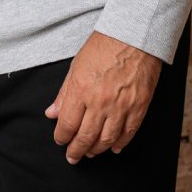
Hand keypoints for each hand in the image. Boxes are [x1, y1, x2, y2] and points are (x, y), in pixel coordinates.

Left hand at [44, 31, 161, 164]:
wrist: (134, 34)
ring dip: (96, 150)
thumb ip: (64, 93)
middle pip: (85, 137)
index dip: (61, 137)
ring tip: (90, 153)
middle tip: (72, 157)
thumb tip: (52, 113)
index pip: (67, 124)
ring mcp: (121, 106)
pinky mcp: (139, 106)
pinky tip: (113, 148)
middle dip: (76, 150)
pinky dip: (120, 144)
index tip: (60, 140)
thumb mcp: (77, 65)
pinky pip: (128, 133)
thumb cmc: (104, 45)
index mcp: (81, 89)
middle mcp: (100, 101)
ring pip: (106, 140)